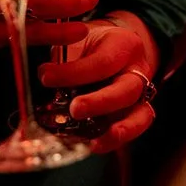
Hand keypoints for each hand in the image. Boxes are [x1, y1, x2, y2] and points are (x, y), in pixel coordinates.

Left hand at [38, 11, 159, 153]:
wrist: (110, 45)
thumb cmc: (89, 43)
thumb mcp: (77, 39)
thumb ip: (64, 58)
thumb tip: (42, 78)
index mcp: (123, 45)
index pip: (102, 62)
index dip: (75, 72)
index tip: (46, 77)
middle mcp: (138, 70)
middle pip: (126, 90)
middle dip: (99, 103)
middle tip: (74, 109)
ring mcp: (142, 94)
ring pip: (140, 115)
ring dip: (118, 131)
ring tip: (94, 142)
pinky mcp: (138, 113)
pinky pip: (135, 129)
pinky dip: (116, 140)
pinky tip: (94, 146)